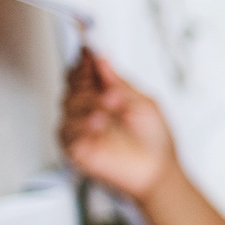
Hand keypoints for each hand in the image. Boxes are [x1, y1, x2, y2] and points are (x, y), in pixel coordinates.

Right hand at [59, 49, 179, 202]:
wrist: (157, 172)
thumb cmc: (155, 141)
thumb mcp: (144, 104)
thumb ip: (120, 82)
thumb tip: (103, 59)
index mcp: (107, 95)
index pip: (86, 73)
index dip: (84, 61)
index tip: (87, 52)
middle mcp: (91, 109)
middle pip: (74, 87)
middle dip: (90, 86)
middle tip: (112, 94)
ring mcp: (82, 128)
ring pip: (68, 106)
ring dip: (88, 105)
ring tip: (109, 111)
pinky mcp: (76, 147)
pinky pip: (67, 131)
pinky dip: (81, 126)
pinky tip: (97, 125)